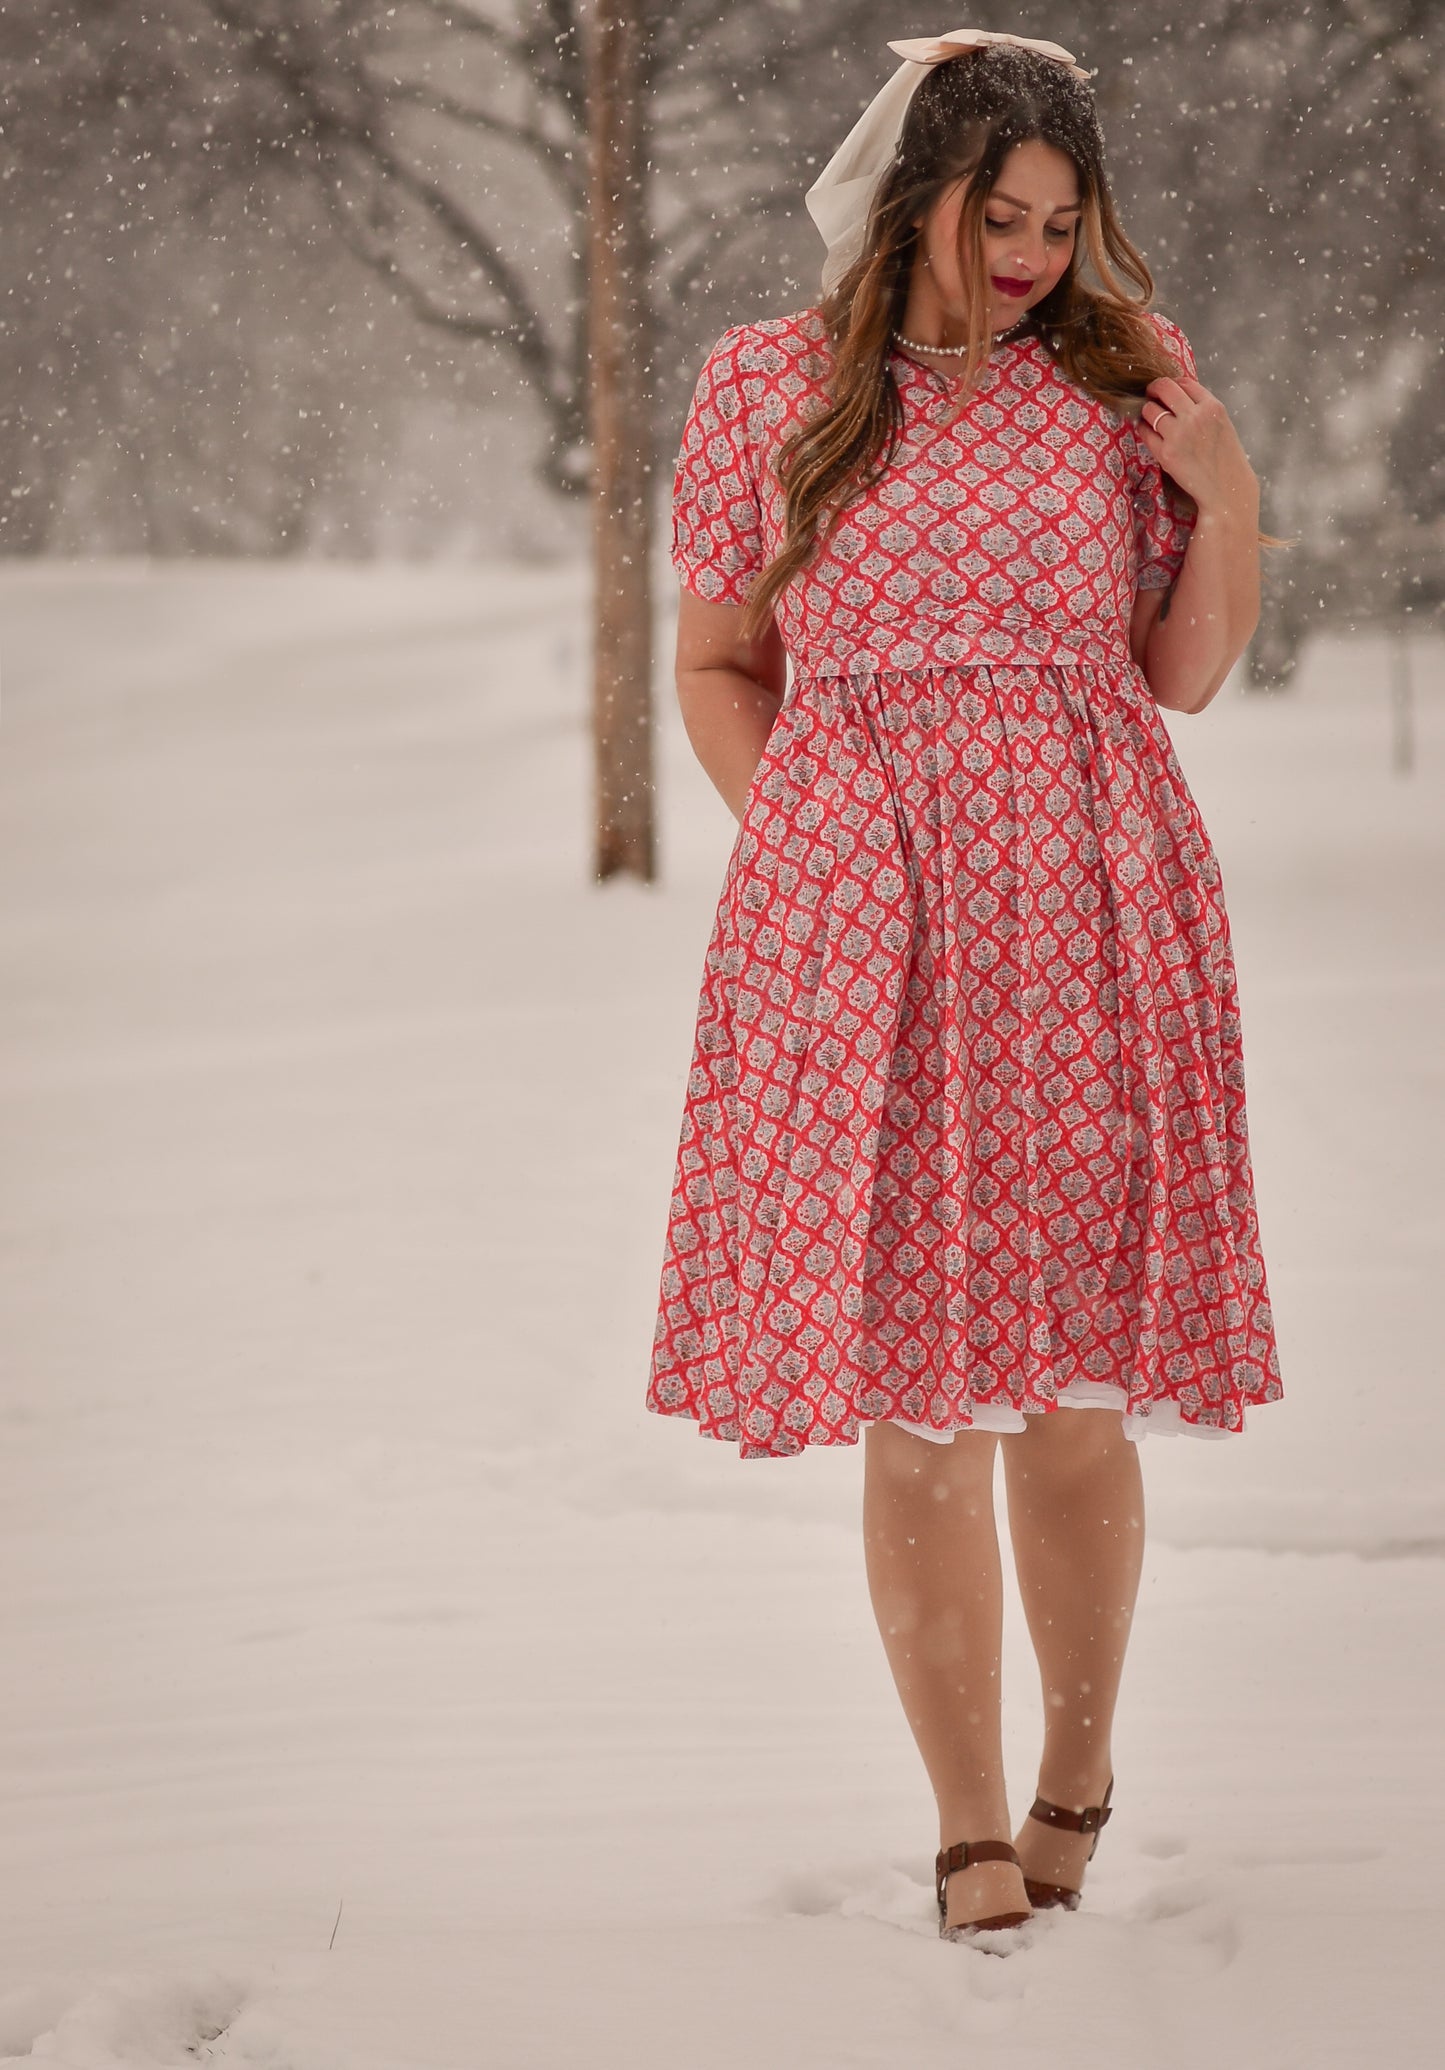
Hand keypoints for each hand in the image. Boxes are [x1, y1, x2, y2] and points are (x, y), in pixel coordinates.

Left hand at [1137, 374, 1258, 519]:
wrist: (1227, 489)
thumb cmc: (1224, 457)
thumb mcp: (1221, 424)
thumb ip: (1202, 408)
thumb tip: (1177, 394)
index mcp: (1212, 406)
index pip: (1184, 382)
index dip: (1172, 384)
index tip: (1166, 391)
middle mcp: (1195, 416)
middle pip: (1164, 387)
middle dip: (1154, 389)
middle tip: (1150, 396)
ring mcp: (1179, 434)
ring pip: (1150, 409)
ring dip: (1147, 412)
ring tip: (1150, 419)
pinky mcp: (1166, 453)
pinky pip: (1145, 432)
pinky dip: (1143, 430)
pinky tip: (1148, 433)